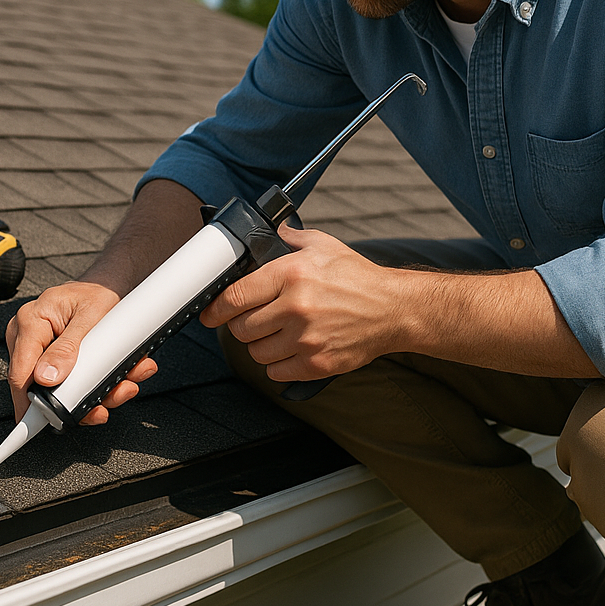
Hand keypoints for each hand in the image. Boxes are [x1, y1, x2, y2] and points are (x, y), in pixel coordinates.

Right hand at [5, 280, 157, 425]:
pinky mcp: (52, 360)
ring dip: (94, 395)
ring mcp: (39, 350)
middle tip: (105, 404)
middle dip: (78, 400)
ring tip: (122, 387)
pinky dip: (95, 387)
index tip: (44, 423)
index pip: (21, 372)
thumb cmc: (98, 293)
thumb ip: (68, 346)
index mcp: (31, 321)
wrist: (106, 287)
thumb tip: (46, 378)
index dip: (30, 403)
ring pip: (60, 389)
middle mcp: (28, 337)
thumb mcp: (91, 315)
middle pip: (41, 387)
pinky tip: (119, 382)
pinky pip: (69, 383)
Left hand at [200, 224, 413, 381]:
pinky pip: (276, 372)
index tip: (210, 313)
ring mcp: (306, 339)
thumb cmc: (358, 278)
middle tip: (254, 319)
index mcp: (291, 274)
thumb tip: (265, 233)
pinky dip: (278, 364)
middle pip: (241, 328)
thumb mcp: (323, 246)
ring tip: (277, 333)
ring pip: (256, 352)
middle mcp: (296, 307)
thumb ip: (289, 239)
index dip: (216, 307)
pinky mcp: (316, 364)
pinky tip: (290, 349)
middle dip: (242, 324)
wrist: (394, 309)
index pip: (235, 296)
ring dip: (261, 345)